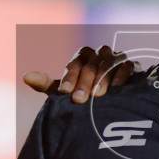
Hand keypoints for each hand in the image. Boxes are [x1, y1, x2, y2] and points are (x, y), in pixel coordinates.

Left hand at [22, 45, 140, 103]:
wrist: (110, 104)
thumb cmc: (84, 96)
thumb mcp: (65, 93)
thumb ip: (46, 84)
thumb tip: (26, 76)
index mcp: (82, 57)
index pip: (75, 62)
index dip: (69, 77)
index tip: (65, 93)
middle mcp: (99, 54)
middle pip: (92, 63)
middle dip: (84, 82)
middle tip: (79, 100)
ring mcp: (116, 58)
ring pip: (108, 63)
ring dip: (101, 79)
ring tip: (97, 96)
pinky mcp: (131, 66)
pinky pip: (126, 66)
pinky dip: (121, 77)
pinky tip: (116, 90)